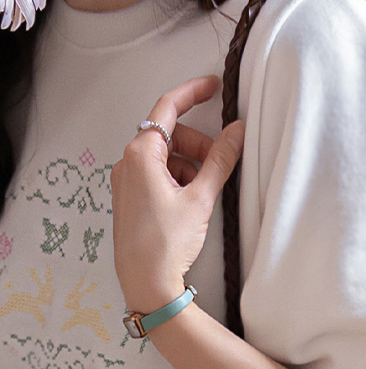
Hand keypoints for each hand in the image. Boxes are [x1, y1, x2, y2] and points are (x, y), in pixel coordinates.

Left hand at [111, 73, 244, 310]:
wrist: (146, 283)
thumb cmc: (167, 243)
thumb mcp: (201, 198)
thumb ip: (221, 160)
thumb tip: (237, 132)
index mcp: (141, 155)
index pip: (168, 108)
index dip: (193, 92)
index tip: (214, 86)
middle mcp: (128, 163)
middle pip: (170, 135)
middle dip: (198, 143)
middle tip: (222, 160)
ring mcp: (126, 182)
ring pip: (165, 157)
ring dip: (190, 164)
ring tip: (206, 191)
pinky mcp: (130, 199)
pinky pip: (157, 175)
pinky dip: (178, 179)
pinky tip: (192, 201)